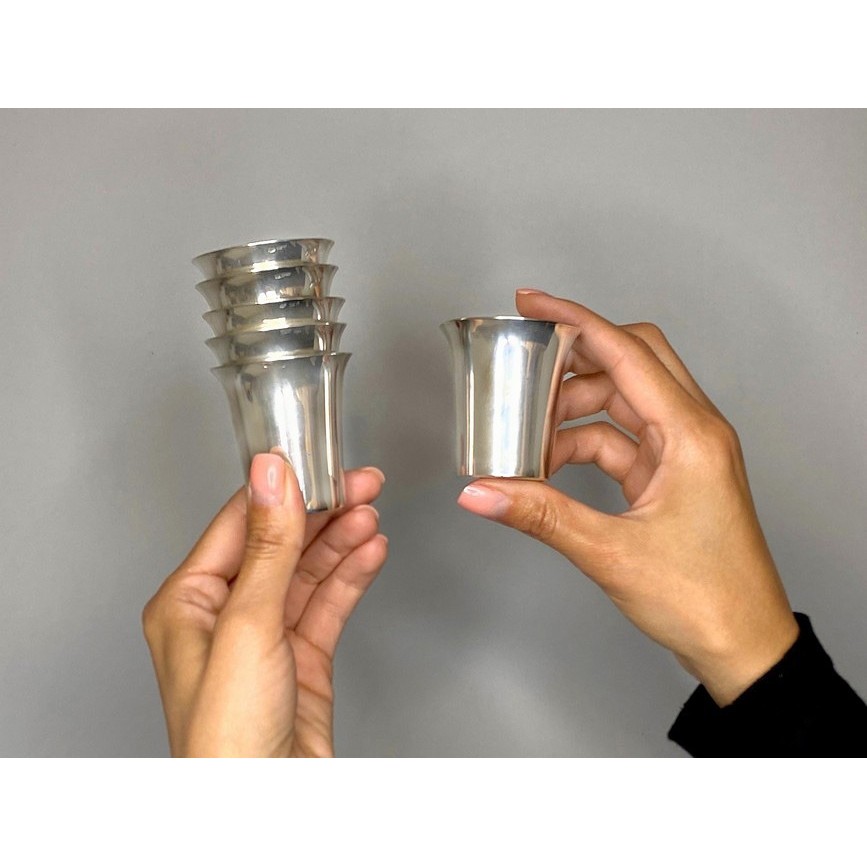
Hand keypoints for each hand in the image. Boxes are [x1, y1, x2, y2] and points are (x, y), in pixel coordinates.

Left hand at [143, 452, 386, 756]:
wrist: (268, 809)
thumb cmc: (227, 741)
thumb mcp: (248, 627)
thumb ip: (267, 547)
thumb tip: (272, 476)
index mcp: (189, 602)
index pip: (241, 524)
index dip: (283, 490)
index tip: (317, 462)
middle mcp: (225, 617)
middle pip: (279, 544)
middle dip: (322, 512)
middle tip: (361, 483)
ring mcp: (266, 639)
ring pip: (308, 571)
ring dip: (341, 540)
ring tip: (370, 512)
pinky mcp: (302, 660)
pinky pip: (328, 604)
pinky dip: (351, 575)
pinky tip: (370, 552)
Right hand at [457, 290, 797, 705]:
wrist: (743, 645)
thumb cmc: (704, 599)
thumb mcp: (610, 553)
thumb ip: (540, 515)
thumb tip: (482, 492)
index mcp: (691, 434)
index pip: (626, 352)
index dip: (574, 320)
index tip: (532, 303)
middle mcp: (694, 431)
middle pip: (632, 361)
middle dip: (575, 358)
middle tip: (526, 362)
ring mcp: (686, 452)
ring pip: (623, 402)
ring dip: (574, 411)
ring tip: (527, 434)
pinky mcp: (674, 476)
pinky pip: (623, 439)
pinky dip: (584, 444)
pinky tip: (550, 464)